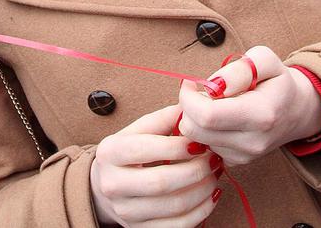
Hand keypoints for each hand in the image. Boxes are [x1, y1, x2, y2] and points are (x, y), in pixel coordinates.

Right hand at [90, 105, 218, 227]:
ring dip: (203, 189)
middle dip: (196, 170)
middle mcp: (112, 185)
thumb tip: (191, 104)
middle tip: (214, 158)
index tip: (200, 141)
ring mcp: (125, 212)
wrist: (105, 187)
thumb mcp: (136, 131)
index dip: (179, 146)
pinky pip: (179, 226)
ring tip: (215, 174)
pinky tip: (210, 195)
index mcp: (109, 153)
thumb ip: (162, 119)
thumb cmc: (127, 154)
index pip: (147, 149)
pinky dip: (201, 211)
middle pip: (162, 181)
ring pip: (174, 206)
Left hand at [176, 46, 320, 165]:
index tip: (191, 82)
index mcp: (261, 115)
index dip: (189, 97)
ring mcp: (245, 156)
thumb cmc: (277, 81)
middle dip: (187, 107)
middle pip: (195, 131)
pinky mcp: (238, 162)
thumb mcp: (264, 60)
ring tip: (212, 103)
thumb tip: (214, 85)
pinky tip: (218, 119)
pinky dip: (203, 132)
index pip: (207, 115)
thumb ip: (238, 70)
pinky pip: (205, 148)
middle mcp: (253, 142)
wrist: (297, 110)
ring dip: (195, 119)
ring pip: (196, 140)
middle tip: (199, 91)